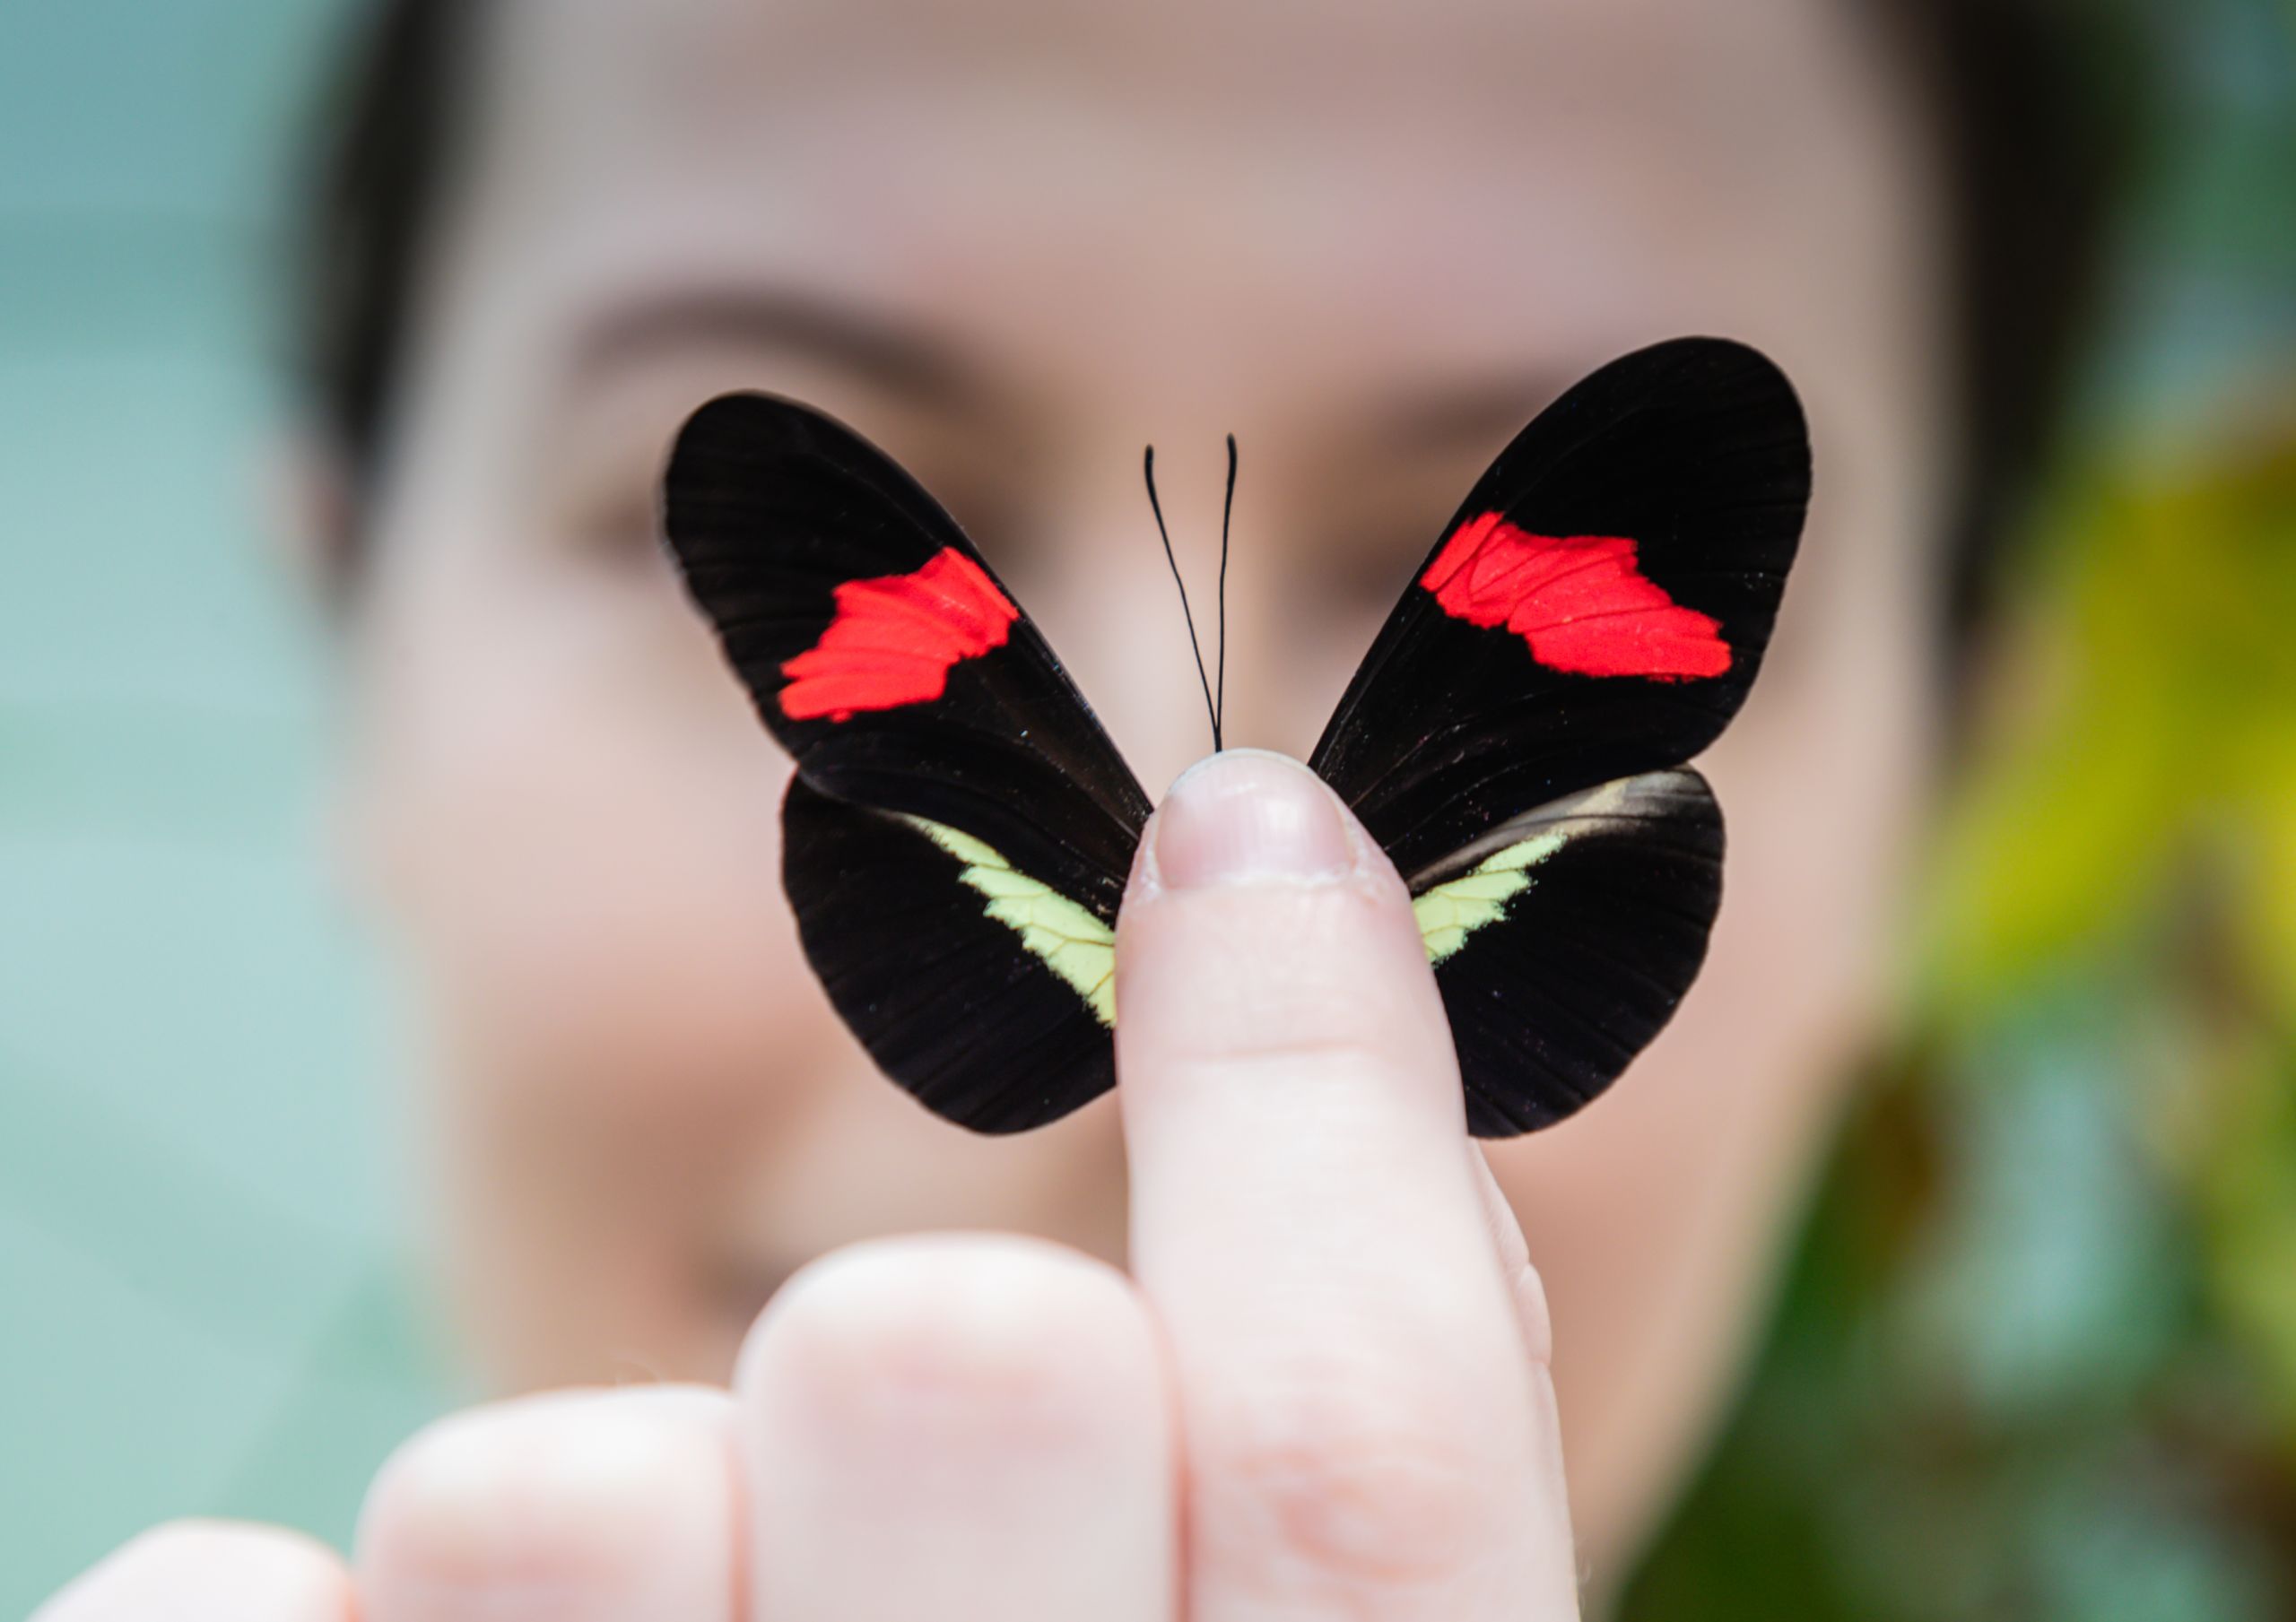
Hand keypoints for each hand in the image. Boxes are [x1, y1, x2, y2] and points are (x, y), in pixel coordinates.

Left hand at [38, 750, 1579, 1620]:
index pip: (1368, 1442)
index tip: (1245, 842)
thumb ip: (1336, 1484)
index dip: (1316, 1086)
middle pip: (949, 1379)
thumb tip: (1321, 1046)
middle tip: (916, 1427)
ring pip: (541, 1487)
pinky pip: (215, 1618)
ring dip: (603, 1512)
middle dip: (934, 1336)